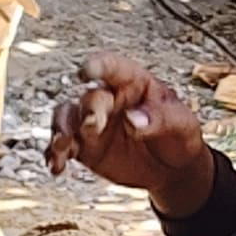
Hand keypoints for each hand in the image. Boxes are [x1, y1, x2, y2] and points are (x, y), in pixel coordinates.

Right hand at [46, 52, 214, 216]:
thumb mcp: (181, 124)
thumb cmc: (178, 135)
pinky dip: (54, 154)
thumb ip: (159, 119)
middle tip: (94, 125)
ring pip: (66, 118)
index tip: (85, 72)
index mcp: (131, 82)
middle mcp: (107, 98)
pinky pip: (62, 147)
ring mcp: (92, 122)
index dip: (97, 66)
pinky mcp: (83, 146)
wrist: (173, 168)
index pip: (112, 67)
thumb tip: (133, 119)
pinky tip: (56, 167)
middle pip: (88, 98)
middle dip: (88, 109)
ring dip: (60, 129)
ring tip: (62, 146)